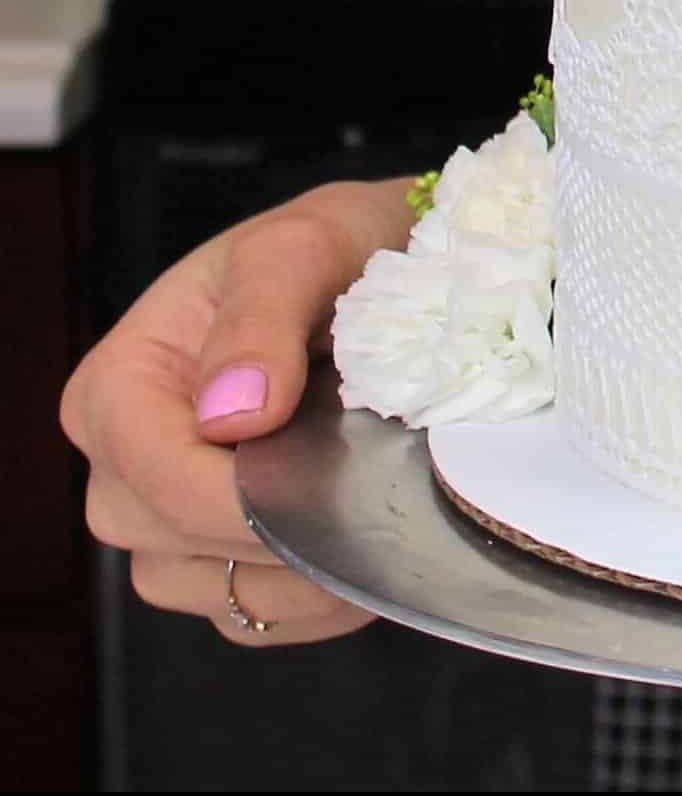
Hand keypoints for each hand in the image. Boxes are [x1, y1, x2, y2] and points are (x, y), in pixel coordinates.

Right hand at [63, 180, 414, 645]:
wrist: (386, 268)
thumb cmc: (337, 247)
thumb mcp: (305, 244)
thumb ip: (262, 316)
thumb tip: (233, 413)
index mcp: (116, 386)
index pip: (151, 473)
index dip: (233, 492)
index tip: (323, 480)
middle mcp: (120, 464)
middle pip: (170, 539)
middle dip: (277, 527)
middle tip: (376, 490)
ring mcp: (161, 521)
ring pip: (208, 589)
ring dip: (302, 571)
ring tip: (384, 513)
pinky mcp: (212, 560)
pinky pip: (247, 615)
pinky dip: (313, 599)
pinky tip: (371, 549)